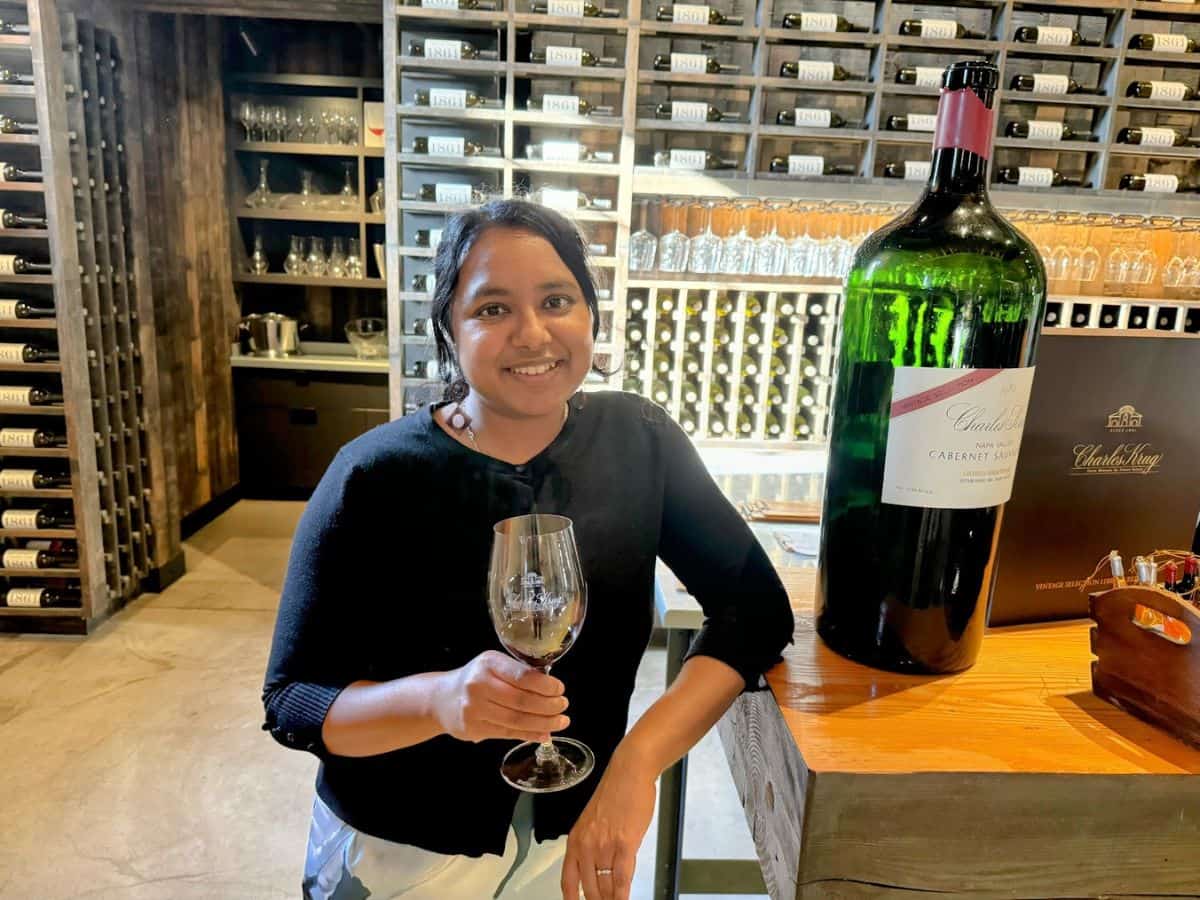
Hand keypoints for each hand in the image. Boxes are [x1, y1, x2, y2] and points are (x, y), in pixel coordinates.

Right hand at [433, 650, 568, 743]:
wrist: (441, 698)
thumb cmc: (476, 679)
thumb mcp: (493, 665)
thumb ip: (518, 674)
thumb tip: (552, 690)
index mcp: (488, 663)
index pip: (523, 676)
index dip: (546, 686)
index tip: (560, 689)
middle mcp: (479, 685)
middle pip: (522, 701)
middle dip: (549, 706)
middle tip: (563, 706)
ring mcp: (474, 709)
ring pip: (516, 720)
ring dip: (544, 723)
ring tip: (560, 722)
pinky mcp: (473, 728)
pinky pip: (508, 733)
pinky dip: (529, 734)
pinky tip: (543, 733)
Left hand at [561, 755, 656, 899]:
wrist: (629, 773)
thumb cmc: (615, 794)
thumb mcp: (593, 822)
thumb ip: (592, 845)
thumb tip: (599, 869)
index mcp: (575, 840)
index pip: (568, 880)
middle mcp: (586, 846)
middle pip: (588, 888)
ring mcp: (604, 846)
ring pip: (605, 886)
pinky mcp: (624, 844)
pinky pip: (621, 878)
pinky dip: (622, 895)